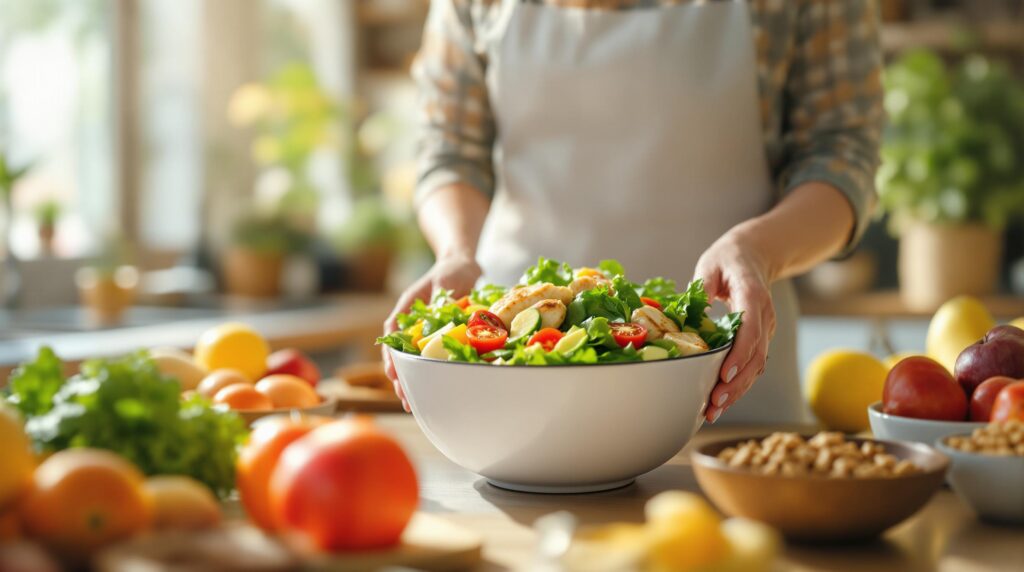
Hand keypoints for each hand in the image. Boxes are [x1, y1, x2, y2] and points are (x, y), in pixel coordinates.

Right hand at [382, 252, 481, 410]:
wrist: (462, 264)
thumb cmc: (452, 269)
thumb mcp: (447, 280)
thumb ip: (442, 296)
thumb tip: (438, 314)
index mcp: (407, 308)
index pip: (393, 334)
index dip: (391, 355)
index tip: (393, 372)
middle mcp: (411, 322)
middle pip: (400, 353)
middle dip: (401, 377)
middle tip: (405, 398)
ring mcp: (423, 331)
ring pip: (413, 360)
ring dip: (412, 381)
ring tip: (412, 404)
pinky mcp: (437, 337)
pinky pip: (431, 359)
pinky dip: (430, 374)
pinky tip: (432, 392)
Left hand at [694, 231, 775, 422]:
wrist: (754, 255)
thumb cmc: (728, 259)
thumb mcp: (710, 265)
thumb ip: (701, 287)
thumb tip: (687, 314)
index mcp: (753, 295)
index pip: (751, 328)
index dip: (740, 353)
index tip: (725, 373)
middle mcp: (765, 316)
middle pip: (756, 355)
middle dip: (736, 382)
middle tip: (714, 403)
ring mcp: (765, 329)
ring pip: (756, 365)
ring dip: (737, 390)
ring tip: (713, 411)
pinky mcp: (759, 338)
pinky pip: (752, 364)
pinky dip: (738, 384)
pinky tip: (721, 400)